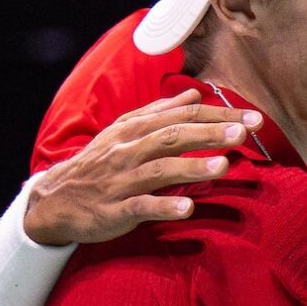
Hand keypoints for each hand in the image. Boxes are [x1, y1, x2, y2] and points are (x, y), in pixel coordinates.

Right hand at [22, 89, 263, 245]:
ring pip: (159, 170)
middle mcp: (128, 151)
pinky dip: (164, 207)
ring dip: (192, 167)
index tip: (252, 118)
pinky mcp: (114, 211)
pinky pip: (141, 207)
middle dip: (210, 133)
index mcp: (134, 130)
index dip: (218, 116)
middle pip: (173, 137)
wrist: (54, 200)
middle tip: (244, 132)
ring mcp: (121, 181)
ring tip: (224, 165)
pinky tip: (188, 208)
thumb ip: (159, 112)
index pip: (182, 117)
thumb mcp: (123, 132)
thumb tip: (193, 94)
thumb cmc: (96, 164)